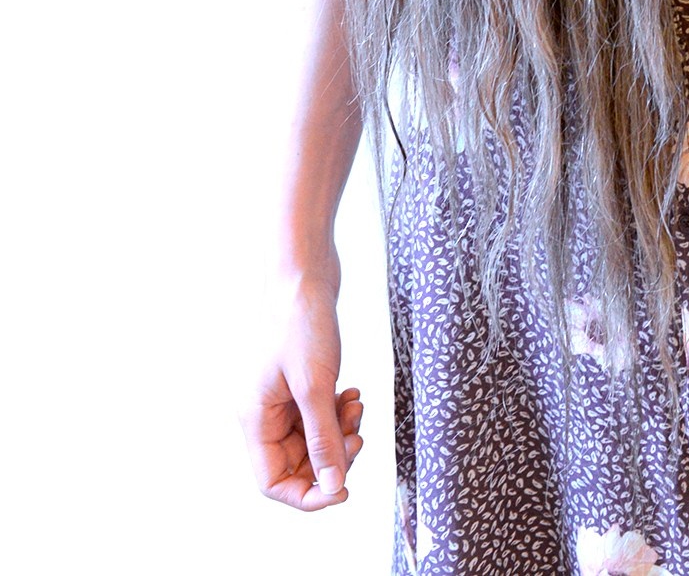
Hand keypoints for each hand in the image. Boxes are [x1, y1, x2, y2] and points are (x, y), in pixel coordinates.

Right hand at [241, 274, 365, 510]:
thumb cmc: (301, 320)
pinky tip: (351, 393)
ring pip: (311, 440)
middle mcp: (264, 412)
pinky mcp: (299, 381)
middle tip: (357, 436)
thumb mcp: (315, 385)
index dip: (307, 494)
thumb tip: (333, 488)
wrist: (305, 270)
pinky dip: (338, 412)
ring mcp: (281, 397)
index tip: (343, 490)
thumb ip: (324, 440)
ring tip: (355, 406)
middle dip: (331, 457)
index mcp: (255, 418)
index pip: (273, 482)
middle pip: (296, 463)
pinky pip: (318, 415)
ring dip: (339, 432)